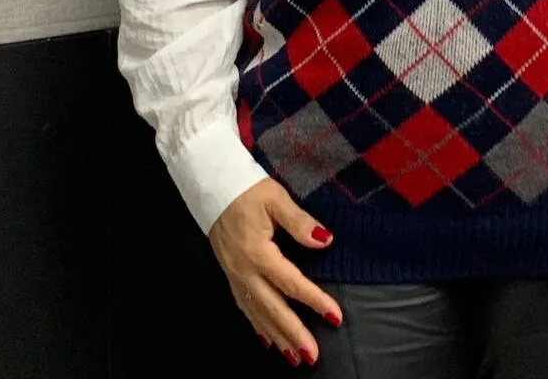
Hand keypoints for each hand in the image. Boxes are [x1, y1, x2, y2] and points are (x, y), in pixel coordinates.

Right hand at [208, 178, 341, 366]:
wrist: (212, 188)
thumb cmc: (248, 191)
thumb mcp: (276, 199)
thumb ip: (300, 222)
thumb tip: (325, 240)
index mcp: (258, 252)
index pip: (291, 283)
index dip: (314, 301)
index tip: (335, 316)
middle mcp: (245, 271)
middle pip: (272, 308)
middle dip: (293, 334)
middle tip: (313, 355)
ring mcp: (236, 277)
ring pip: (258, 314)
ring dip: (277, 337)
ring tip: (295, 357)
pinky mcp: (231, 277)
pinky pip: (245, 309)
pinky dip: (258, 328)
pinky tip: (268, 341)